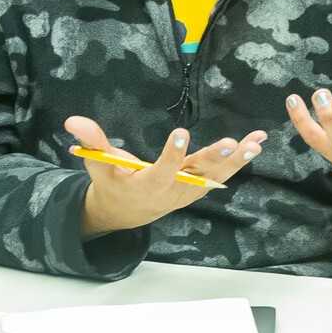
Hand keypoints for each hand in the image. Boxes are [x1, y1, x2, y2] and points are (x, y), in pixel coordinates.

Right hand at [67, 115, 265, 238]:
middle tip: (232, 144)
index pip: (161, 171)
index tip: (181, 133)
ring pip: (215, 176)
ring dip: (237, 160)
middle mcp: (173, 190)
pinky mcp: (199, 186)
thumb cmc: (111, 183)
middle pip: (196, 176)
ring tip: (255, 144)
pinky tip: (258, 143)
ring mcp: (189, 190)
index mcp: (147, 186)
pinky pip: (223, 173)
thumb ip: (91, 142)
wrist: (127, 211)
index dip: (171, 155)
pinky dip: (240, 159)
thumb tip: (73, 121)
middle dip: (215, 161)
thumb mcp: (98, 165)